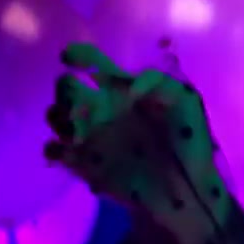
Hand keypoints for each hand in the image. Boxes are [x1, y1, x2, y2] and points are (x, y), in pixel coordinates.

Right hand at [44, 42, 241, 243]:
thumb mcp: (185, 102)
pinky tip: (74, 149)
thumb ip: (159, 84)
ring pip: (56, 116)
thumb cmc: (189, 139)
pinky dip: (56, 147)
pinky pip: (54, 150)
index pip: (93, 65)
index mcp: (124, 90)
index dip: (78, 57)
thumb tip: (127, 88)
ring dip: (58, 117)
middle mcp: (102, 108)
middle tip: (82, 103)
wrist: (187, 187)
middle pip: (66, 89)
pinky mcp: (82, 163)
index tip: (70, 59)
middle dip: (65, 90)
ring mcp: (90, 135)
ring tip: (79, 128)